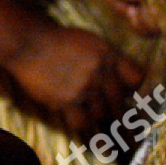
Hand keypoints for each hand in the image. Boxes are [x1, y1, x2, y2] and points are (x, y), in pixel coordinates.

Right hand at [8, 24, 142, 139]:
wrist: (28, 43)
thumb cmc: (58, 42)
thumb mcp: (91, 42)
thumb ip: (109, 59)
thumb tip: (120, 80)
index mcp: (110, 55)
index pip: (137, 79)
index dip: (132, 88)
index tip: (125, 92)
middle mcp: (101, 72)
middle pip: (119, 100)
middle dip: (113, 106)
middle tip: (105, 109)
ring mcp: (84, 88)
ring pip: (101, 113)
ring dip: (95, 114)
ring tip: (85, 110)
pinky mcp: (66, 101)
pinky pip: (82, 122)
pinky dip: (80, 122)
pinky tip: (75, 116)